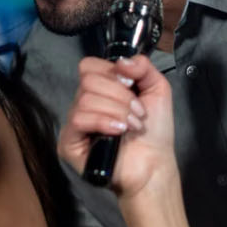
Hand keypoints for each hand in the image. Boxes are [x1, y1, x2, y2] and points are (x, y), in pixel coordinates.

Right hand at [58, 55, 178, 197]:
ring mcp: (75, 123)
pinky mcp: (69, 142)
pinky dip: (102, 121)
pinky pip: (78, 119)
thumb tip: (121, 61)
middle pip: (89, 80)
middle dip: (120, 96)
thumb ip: (143, 67)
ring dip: (116, 111)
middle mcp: (83, 103)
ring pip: (86, 99)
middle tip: (138, 114)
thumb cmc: (155, 131)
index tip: (133, 88)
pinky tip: (118, 132)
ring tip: (132, 127)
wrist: (155, 165)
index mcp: (100, 89)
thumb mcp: (157, 89)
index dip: (112, 74)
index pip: (89, 66)